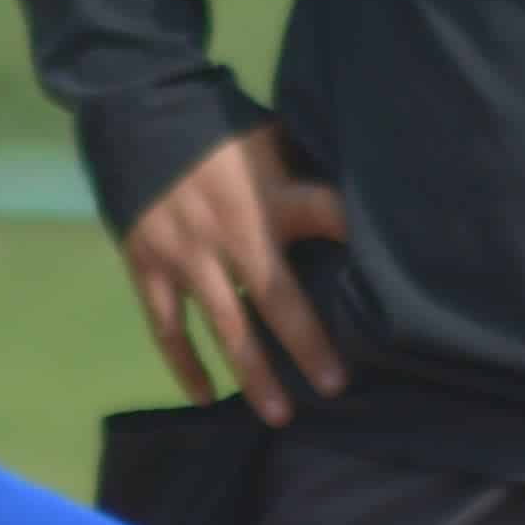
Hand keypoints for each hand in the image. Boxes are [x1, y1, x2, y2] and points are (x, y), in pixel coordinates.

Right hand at [122, 121, 350, 424]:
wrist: (135, 110)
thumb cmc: (213, 128)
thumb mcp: (267, 139)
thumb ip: (299, 173)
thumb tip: (353, 195)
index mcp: (267, 196)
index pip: (325, 213)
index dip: (353, 234)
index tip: (390, 275)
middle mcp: (231, 232)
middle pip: (277, 298)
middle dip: (307, 345)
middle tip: (334, 386)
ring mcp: (187, 255)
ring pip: (225, 327)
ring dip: (252, 375)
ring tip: (279, 414)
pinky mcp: (149, 266)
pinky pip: (168, 327)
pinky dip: (185, 365)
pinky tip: (204, 398)